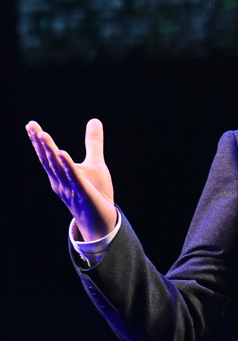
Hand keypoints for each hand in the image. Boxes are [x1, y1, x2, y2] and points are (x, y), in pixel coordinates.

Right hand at [26, 118, 117, 241]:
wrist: (103, 220)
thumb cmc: (97, 192)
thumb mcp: (95, 163)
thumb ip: (93, 142)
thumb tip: (94, 120)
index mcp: (60, 175)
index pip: (47, 156)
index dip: (39, 142)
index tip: (31, 125)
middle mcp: (60, 182)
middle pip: (48, 160)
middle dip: (39, 144)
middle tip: (31, 126)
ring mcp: (71, 188)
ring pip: (58, 168)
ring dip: (49, 151)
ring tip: (42, 134)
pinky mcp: (84, 192)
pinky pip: (74, 178)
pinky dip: (68, 165)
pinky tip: (62, 153)